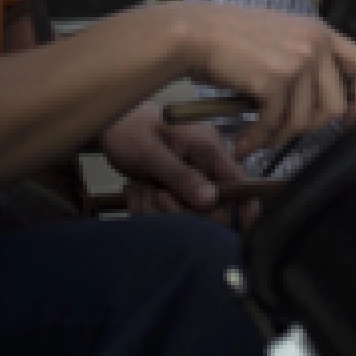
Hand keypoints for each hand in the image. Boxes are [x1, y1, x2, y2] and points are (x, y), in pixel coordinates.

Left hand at [99, 104, 249, 218]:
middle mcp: (205, 165)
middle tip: (154, 194)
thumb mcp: (150, 152)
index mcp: (209, 148)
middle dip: (180, 209)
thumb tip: (211, 200)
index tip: (244, 231)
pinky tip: (137, 192)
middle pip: (211, 207)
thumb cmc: (128, 130)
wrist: (109, 125)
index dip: (247, 206)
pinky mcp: (175, 189)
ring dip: (158, 209)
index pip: (241, 181)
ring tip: (140, 188)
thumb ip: (180, 175)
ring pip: (186, 214)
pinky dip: (150, 210)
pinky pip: (168, 214)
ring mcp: (190, 179)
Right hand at [177, 3, 355, 155]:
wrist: (195, 33)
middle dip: (310, 128)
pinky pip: (275, 124)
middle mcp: (316, 44)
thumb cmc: (231, 40)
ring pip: (305, 121)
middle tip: (285, 132)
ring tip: (259, 139)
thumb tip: (326, 107)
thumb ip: (308, 63)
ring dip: (279, 138)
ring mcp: (298, 60)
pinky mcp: (275, 79)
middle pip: (336, 106)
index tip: (351, 119)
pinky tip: (244, 143)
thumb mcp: (283, 40)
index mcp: (322, 32)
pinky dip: (258, 140)